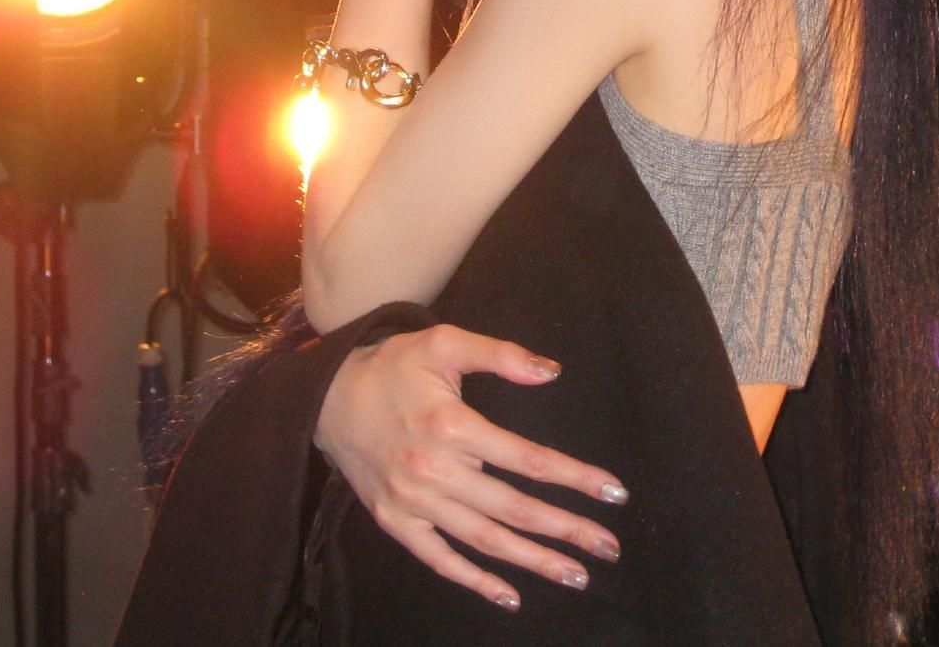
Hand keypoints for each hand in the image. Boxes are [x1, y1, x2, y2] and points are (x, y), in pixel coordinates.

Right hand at [314, 322, 628, 611]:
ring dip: (533, 560)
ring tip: (575, 575)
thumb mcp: (446, 343)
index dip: (575, 478)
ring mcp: (413, 503)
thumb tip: (552, 372)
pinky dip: (474, 580)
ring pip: (483, 540)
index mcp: (452, 427)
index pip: (529, 460)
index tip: (614, 492)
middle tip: (608, 547)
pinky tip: (509, 595)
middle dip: (566, 529)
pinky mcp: (395, 522)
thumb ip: (501, 356)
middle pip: (513, 509)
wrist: (325, 398)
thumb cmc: (395, 366)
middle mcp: (434, 472)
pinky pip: (440, 559)